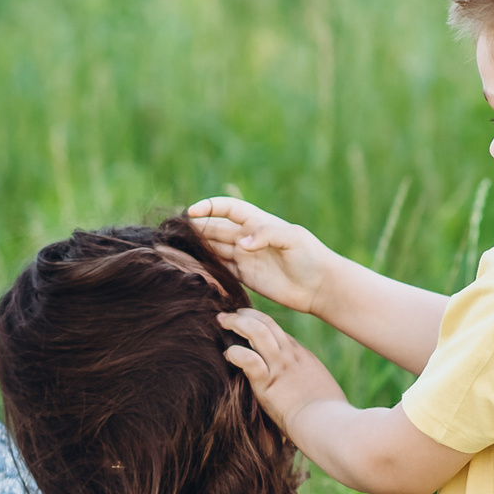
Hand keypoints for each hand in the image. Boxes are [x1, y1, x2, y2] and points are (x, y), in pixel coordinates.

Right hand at [186, 197, 339, 314]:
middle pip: (215, 229)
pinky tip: (193, 271)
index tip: (191, 213)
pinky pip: (220, 270)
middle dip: (195, 230)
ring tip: (176, 252)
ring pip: (214, 249)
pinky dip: (207, 269)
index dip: (208, 207)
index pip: (227, 208)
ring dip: (198, 249)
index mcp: (256, 222)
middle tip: (174, 235)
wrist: (319, 286)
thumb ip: (266, 235)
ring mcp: (244, 257)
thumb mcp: (293, 239)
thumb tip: (242, 243)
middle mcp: (247, 237)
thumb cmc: (310, 257)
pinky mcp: (244, 277)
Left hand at [216, 307, 346, 440]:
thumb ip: (312, 387)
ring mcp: (280, 366)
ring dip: (237, 323)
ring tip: (222, 320)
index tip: (250, 324)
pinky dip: (235, 353)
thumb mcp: (324, 392)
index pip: (280, 333)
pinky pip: (247, 358)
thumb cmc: (329, 416)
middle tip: (232, 314)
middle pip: (267, 324)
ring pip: (256, 332)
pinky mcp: (267, 382)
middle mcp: (291, 355)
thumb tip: (308, 397)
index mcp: (304, 357)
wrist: (327, 423)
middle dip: (247, 315)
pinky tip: (227, 355)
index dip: (262, 325)